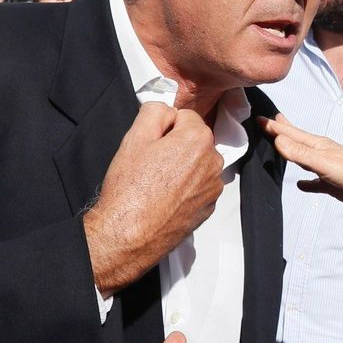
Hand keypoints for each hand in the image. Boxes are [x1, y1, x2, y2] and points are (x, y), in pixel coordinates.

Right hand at [85, 103, 223, 294]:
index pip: (186, 117)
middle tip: (150, 164)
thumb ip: (154, 111)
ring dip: (182, 167)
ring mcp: (213, 187)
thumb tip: (167, 109)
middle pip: (194, 141)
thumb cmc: (130, 187)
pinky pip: (199, 187)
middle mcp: (214, 162)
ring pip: (197, 164)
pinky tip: (165, 198)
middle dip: (176, 146)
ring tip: (156, 184)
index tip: (151, 145)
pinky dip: (186, 188)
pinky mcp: (209, 207)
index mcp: (198, 139)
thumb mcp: (134, 137)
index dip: (165, 128)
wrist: (128, 234)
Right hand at [263, 115, 342, 211]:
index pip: (291, 133)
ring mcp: (326, 168)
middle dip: (282, 131)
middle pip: (296, 141)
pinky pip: (314, 182)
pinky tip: (301, 184)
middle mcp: (321, 153)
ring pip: (304, 158)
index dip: (274, 127)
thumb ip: (300, 152)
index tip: (259, 118)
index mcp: (317, 145)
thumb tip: (278, 140)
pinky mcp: (332, 184)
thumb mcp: (322, 161)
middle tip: (270, 121)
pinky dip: (306, 183)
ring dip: (292, 152)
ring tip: (282, 146)